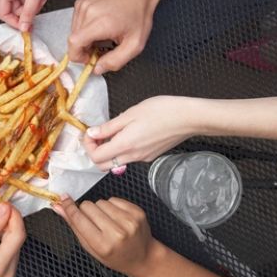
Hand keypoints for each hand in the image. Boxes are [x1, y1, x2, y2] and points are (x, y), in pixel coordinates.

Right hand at [0, 202, 25, 276]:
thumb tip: (5, 209)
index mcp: (0, 265)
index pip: (18, 235)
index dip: (13, 216)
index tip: (3, 204)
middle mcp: (8, 270)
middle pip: (17, 237)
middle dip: (5, 220)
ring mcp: (8, 271)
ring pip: (13, 240)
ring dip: (2, 226)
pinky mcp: (4, 269)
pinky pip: (8, 247)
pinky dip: (0, 235)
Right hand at [53, 196, 158, 276]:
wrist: (143, 257)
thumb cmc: (115, 255)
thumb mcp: (91, 248)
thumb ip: (74, 227)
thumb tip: (58, 208)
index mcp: (103, 245)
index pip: (79, 219)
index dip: (69, 207)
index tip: (63, 199)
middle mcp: (117, 233)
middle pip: (88, 206)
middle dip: (86, 211)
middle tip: (93, 222)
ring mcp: (129, 221)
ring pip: (101, 201)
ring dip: (100, 209)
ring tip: (107, 222)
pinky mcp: (137, 212)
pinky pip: (114, 199)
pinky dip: (112, 206)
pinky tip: (116, 218)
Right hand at [67, 0, 158, 73]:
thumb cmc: (138, 13)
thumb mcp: (135, 44)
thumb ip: (115, 61)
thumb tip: (97, 69)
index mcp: (100, 22)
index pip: (74, 43)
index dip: (78, 56)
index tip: (89, 58)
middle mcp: (88, 12)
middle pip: (73, 40)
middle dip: (84, 49)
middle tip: (101, 47)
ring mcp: (82, 5)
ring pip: (74, 33)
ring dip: (85, 39)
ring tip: (102, 36)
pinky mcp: (80, 2)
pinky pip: (76, 23)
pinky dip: (84, 29)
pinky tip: (98, 26)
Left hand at [84, 96, 199, 169]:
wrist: (189, 118)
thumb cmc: (162, 111)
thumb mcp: (130, 114)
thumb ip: (109, 127)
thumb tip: (92, 134)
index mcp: (125, 145)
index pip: (95, 157)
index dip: (87, 145)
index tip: (89, 132)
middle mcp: (132, 157)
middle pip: (103, 165)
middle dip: (95, 151)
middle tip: (96, 135)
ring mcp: (142, 159)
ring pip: (116, 162)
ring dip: (108, 150)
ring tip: (112, 131)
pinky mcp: (150, 156)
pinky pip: (129, 158)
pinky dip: (122, 149)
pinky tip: (128, 133)